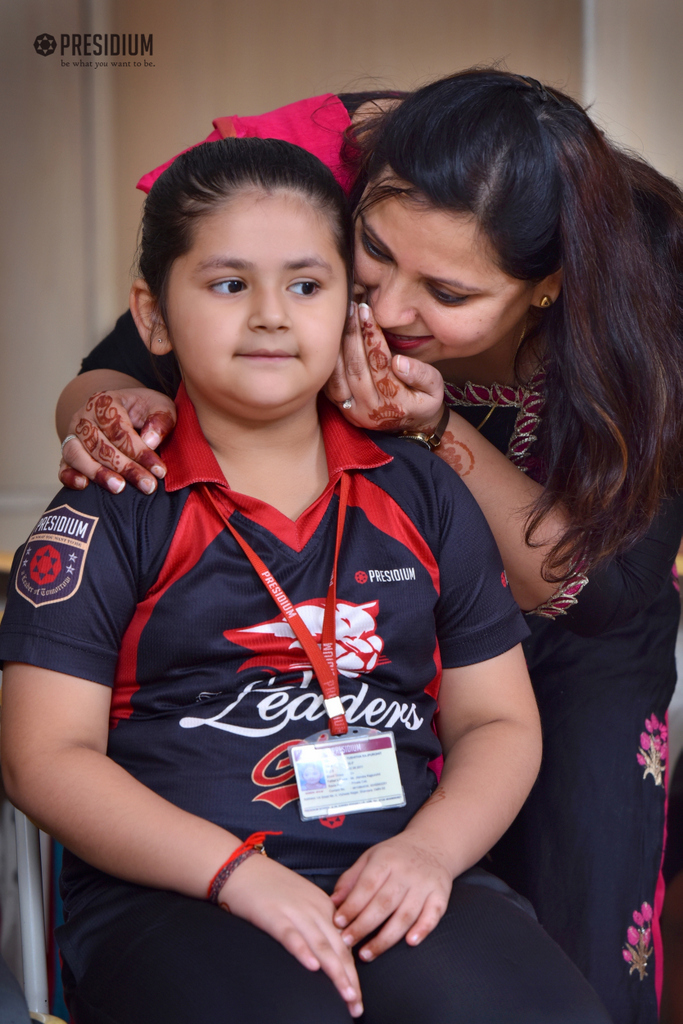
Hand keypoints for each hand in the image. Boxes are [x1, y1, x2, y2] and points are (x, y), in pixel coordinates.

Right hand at [59, 389, 176, 494]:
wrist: (117, 408)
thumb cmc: (141, 409)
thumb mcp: (159, 405)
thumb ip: (160, 419)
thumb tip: (151, 440)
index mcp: (105, 402)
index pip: (120, 430)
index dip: (140, 451)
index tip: (159, 470)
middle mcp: (83, 417)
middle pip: (101, 445)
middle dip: (126, 468)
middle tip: (147, 485)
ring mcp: (72, 435)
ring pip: (78, 455)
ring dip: (99, 474)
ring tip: (119, 488)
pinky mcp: (68, 452)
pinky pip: (63, 466)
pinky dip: (70, 476)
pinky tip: (84, 486)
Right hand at [220, 855, 363, 1017]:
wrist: (242, 868)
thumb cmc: (271, 887)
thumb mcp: (303, 901)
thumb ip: (317, 922)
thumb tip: (330, 951)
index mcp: (324, 906)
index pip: (344, 945)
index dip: (352, 972)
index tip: (357, 997)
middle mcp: (314, 910)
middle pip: (338, 949)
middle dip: (350, 980)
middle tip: (357, 1006)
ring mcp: (295, 912)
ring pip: (321, 945)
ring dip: (336, 972)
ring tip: (346, 994)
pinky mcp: (273, 915)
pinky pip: (291, 936)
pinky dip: (303, 951)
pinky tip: (312, 966)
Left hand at [325, 303, 445, 433]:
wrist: (412, 425)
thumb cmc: (424, 400)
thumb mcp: (435, 388)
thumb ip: (422, 375)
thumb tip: (399, 361)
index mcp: (395, 404)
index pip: (379, 363)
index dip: (371, 336)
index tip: (367, 312)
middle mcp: (370, 410)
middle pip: (356, 368)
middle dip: (353, 335)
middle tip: (352, 310)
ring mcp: (353, 412)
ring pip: (338, 376)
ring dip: (338, 346)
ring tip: (342, 321)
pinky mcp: (342, 409)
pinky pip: (330, 384)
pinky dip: (330, 362)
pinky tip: (334, 340)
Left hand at [330, 834, 451, 961]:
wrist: (432, 845)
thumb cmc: (395, 855)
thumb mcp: (370, 857)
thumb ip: (351, 879)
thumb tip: (333, 902)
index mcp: (386, 859)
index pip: (367, 886)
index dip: (352, 906)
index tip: (338, 923)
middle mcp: (406, 872)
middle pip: (384, 903)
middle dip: (363, 926)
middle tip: (347, 942)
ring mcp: (424, 884)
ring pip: (405, 915)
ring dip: (386, 938)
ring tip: (367, 953)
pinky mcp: (440, 895)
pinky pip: (433, 915)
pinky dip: (423, 929)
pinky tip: (410, 942)